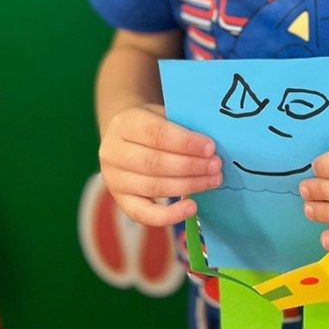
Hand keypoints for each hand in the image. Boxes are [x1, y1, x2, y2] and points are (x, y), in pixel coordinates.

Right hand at [98, 103, 221, 225]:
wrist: (125, 136)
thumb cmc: (152, 123)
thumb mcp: (163, 113)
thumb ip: (181, 126)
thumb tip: (210, 147)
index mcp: (124, 123)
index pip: (156, 133)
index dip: (185, 142)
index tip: (210, 147)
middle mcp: (112, 152)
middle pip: (154, 163)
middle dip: (190, 166)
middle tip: (215, 166)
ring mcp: (113, 179)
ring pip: (152, 187)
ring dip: (188, 186)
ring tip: (212, 181)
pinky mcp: (120, 200)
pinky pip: (143, 214)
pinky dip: (169, 215)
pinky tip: (192, 208)